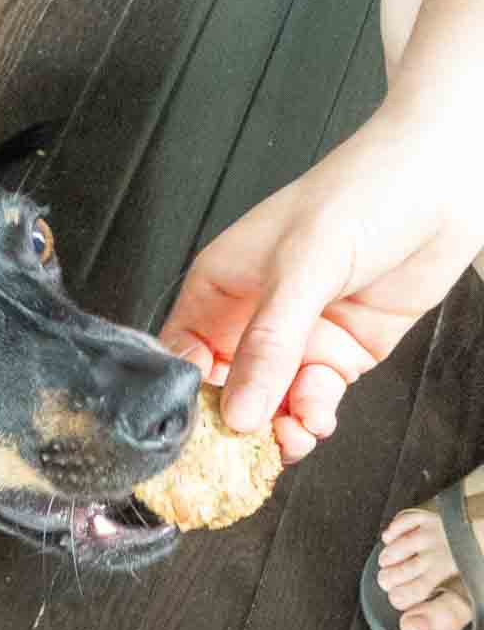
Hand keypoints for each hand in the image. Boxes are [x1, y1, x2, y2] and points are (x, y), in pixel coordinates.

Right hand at [161, 106, 483, 462]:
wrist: (447, 179)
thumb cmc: (362, 191)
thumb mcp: (302, 266)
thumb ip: (269, 343)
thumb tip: (240, 410)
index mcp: (220, 287)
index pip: (183, 355)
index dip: (185, 397)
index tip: (197, 433)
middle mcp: (252, 317)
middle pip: (224, 390)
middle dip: (234, 424)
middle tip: (244, 451)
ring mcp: (298, 339)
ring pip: (270, 404)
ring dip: (277, 428)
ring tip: (289, 438)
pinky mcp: (340, 354)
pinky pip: (313, 400)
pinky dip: (313, 417)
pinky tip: (317, 417)